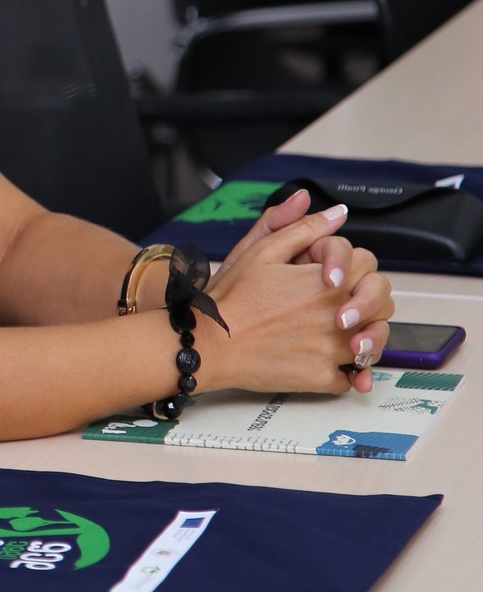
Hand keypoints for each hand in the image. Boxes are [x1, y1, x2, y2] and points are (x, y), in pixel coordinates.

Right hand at [204, 201, 393, 395]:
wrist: (211, 343)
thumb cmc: (233, 298)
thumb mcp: (263, 250)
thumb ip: (306, 229)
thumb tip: (337, 213)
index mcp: (327, 280)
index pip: (367, 264)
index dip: (351, 264)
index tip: (331, 275)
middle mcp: (337, 315)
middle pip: (381, 303)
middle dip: (367, 300)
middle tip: (343, 305)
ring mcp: (332, 348)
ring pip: (374, 343)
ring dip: (366, 338)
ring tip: (343, 336)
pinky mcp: (322, 377)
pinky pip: (352, 377)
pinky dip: (348, 373)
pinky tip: (331, 363)